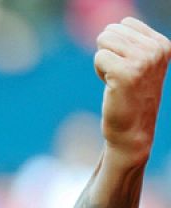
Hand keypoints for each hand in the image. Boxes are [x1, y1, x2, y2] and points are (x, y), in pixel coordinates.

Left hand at [96, 18, 170, 163]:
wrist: (132, 130)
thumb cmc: (129, 95)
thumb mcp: (139, 63)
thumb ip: (131, 42)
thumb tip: (110, 27)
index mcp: (162, 44)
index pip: (125, 23)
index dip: (117, 45)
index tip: (127, 66)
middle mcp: (156, 50)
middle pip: (111, 31)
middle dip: (108, 53)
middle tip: (120, 75)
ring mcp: (143, 60)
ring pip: (104, 41)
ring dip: (103, 62)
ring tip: (116, 79)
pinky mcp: (126, 72)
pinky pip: (99, 56)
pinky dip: (99, 71)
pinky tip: (112, 86)